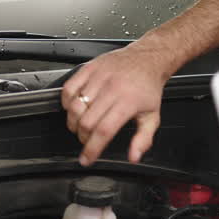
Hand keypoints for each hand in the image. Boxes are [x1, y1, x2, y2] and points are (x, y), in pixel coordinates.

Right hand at [61, 35, 178, 165]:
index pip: (104, 131)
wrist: (147, 59)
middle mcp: (112, 89)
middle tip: (88, 140)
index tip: (86, 159)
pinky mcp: (89, 68)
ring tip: (81, 126)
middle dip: (83, 137)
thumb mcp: (152, 116)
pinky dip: (66, 102)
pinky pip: (68, 88)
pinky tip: (74, 108)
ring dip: (73, 123)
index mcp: (128, 102)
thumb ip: (143, 139)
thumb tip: (133, 157)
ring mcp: (99, 77)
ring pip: (75, 107)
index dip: (92, 148)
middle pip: (86, 121)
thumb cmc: (148, 88)